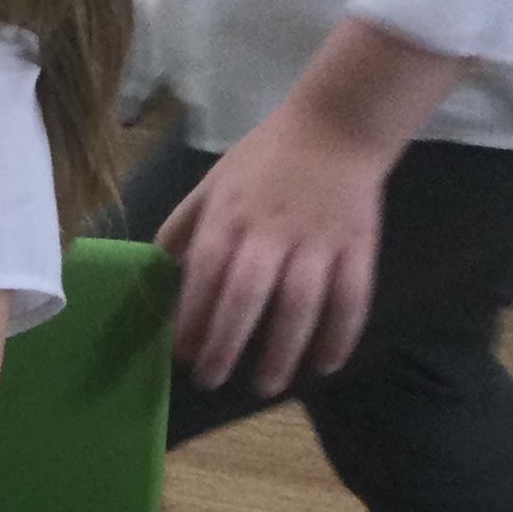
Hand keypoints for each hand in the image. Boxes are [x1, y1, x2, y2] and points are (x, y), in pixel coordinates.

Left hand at [159, 98, 392, 396]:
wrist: (336, 126)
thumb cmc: (265, 160)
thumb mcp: (213, 184)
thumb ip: (182, 228)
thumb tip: (155, 274)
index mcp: (230, 216)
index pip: (205, 273)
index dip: (191, 316)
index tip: (181, 353)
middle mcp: (271, 231)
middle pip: (247, 295)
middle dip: (226, 343)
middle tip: (213, 380)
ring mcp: (317, 240)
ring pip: (299, 303)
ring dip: (283, 350)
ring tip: (267, 385)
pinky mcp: (357, 246)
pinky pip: (351, 297)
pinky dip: (341, 334)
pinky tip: (326, 363)